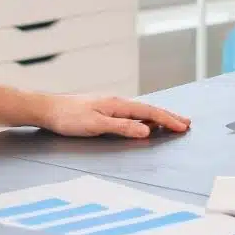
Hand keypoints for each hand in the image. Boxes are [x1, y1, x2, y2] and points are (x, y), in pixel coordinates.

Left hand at [40, 95, 190, 138]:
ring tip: (172, 122)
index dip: (168, 120)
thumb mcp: (96, 125)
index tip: (183, 127)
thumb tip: (146, 131)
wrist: (48, 109)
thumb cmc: (68, 118)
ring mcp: (111, 106)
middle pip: (149, 110)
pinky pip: (132, 114)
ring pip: (141, 111)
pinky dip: (145, 118)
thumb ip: (122, 127)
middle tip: (186, 123)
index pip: (150, 112)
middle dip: (169, 116)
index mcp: (118, 105)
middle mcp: (117, 103)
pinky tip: (145, 123)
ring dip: (158, 117)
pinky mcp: (104, 110)